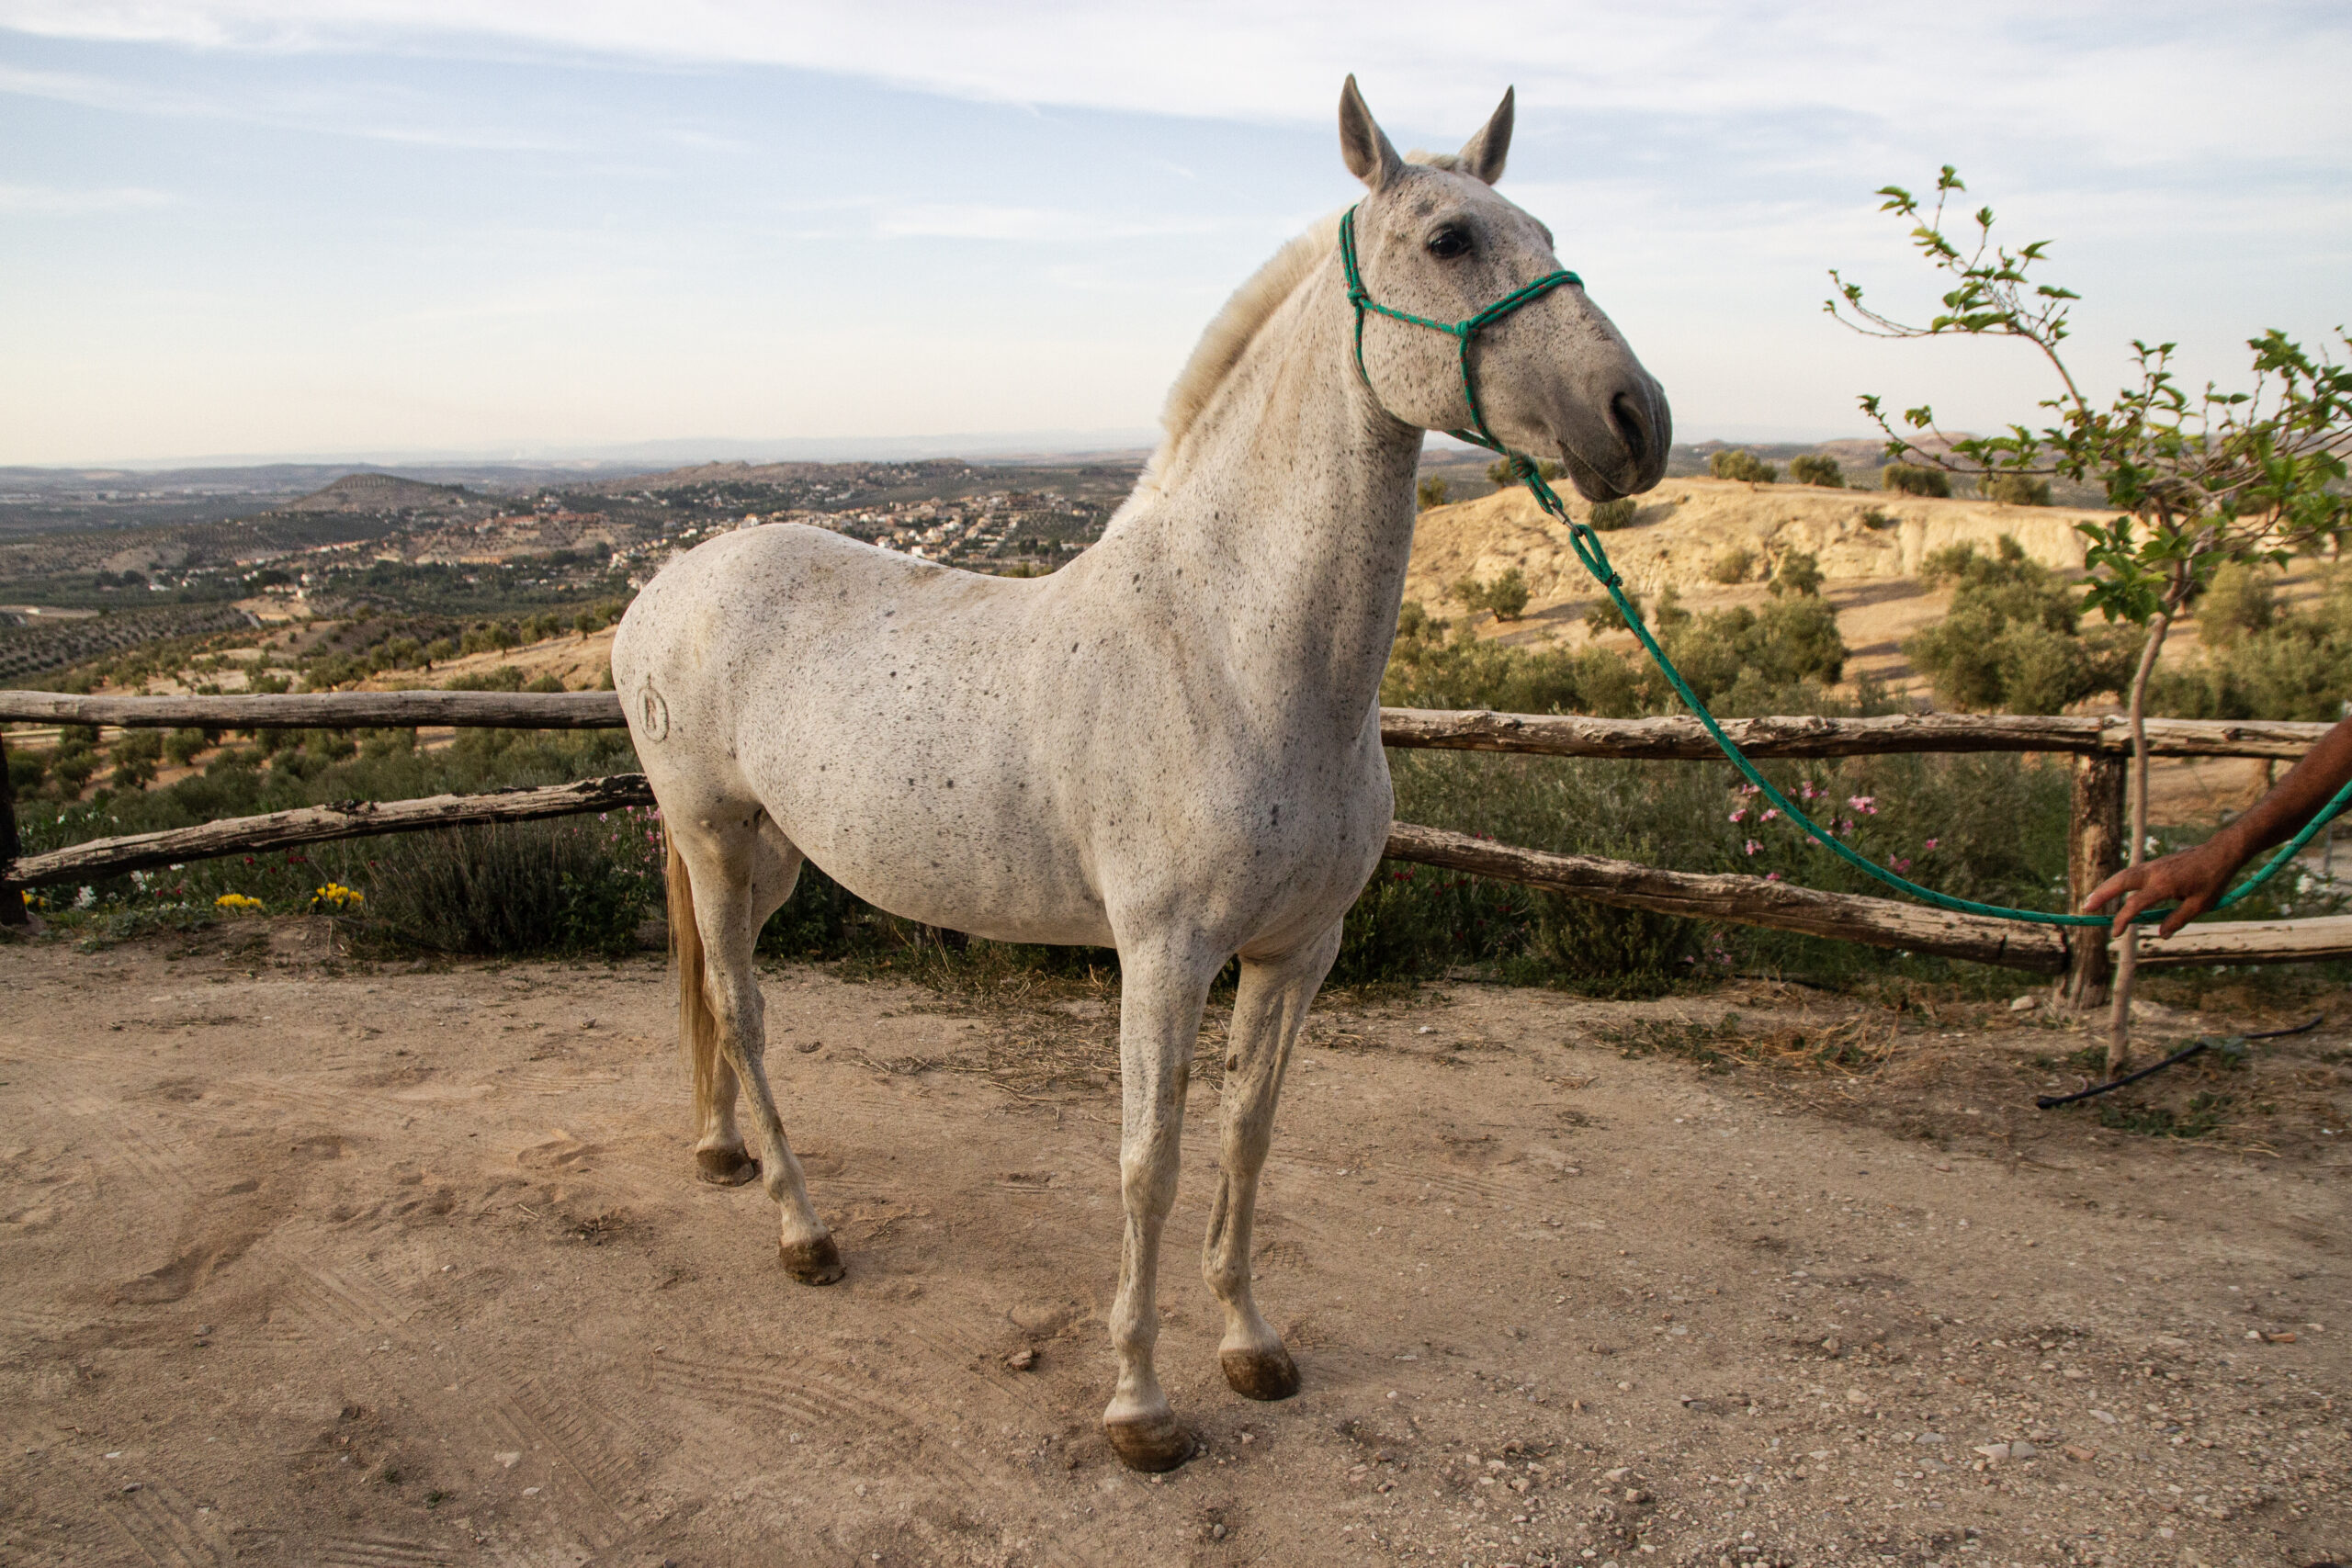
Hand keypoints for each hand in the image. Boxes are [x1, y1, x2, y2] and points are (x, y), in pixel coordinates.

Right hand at [2081, 837, 2246, 937]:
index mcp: (2163, 885)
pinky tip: (2115, 889)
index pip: (2136, 904)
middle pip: (2120, 882)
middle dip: (2101, 894)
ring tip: (2093, 899)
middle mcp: (2153, 872)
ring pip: (2123, 875)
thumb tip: (2161, 933)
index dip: (2123, 920)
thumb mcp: (2200, 905)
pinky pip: (2132, 872)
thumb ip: (2178, 919)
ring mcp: (2153, 866)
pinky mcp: (2156, 864)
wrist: (2221, 853)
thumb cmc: (2213, 879)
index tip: (2115, 934)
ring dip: (2107, 887)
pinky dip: (2119, 881)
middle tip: (2085, 907)